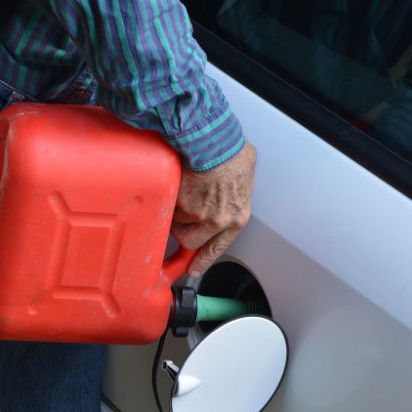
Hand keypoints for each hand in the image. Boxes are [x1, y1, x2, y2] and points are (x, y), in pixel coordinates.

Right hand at [171, 142, 256, 276]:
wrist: (214, 141)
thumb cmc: (229, 152)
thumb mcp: (244, 176)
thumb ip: (235, 191)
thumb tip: (231, 186)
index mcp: (237, 217)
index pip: (218, 247)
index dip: (203, 260)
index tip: (193, 269)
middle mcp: (218, 221)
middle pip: (191, 240)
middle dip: (183, 230)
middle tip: (179, 217)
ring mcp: (197, 215)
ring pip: (176, 223)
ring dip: (175, 211)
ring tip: (182, 190)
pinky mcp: (179, 206)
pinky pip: (167, 208)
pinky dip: (169, 197)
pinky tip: (176, 182)